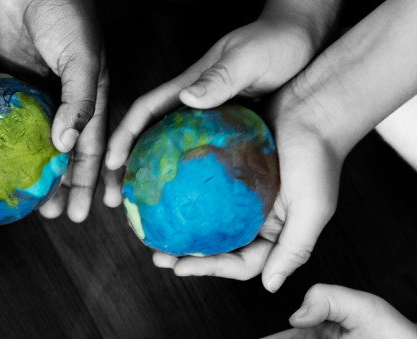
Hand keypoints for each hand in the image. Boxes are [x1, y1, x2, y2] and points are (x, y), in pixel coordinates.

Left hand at [0, 0, 107, 222]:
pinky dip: (2, 146)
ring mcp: (35, 95)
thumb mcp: (82, 59)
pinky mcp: (7, 85)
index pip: (91, 150)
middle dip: (59, 187)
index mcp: (88, 98)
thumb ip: (78, 102)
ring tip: (22, 201)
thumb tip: (66, 146)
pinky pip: (5, 123)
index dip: (89, 183)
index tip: (82, 214)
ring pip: (33, 145)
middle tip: (51, 217)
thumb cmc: (67, 14)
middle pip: (62, 155)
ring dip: (30, 173)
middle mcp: (63, 102)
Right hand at [104, 8, 325, 202]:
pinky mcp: (232, 136)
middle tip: (114, 202)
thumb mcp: (249, 57)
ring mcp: (211, 124)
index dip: (123, 136)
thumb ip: (221, 77)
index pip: (145, 112)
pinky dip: (195, 187)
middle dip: (126, 170)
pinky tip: (198, 212)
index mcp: (189, 88)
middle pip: (149, 141)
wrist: (306, 41)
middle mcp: (194, 108)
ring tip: (149, 219)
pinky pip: (207, 163)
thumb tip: (187, 98)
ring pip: (174, 157)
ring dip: (157, 186)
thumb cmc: (277, 42)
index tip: (111, 163)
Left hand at [156, 104, 341, 291]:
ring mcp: (243, 196)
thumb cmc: (320, 156)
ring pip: (208, 221)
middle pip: (219, 247)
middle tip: (159, 256)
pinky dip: (185, 194)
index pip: (242, 264)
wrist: (316, 103)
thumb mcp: (312, 208)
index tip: (180, 268)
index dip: (211, 270)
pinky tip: (164, 194)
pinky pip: (204, 187)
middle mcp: (258, 219)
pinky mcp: (231, 169)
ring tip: (154, 230)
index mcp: (276, 234)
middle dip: (189, 257)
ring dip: (181, 229)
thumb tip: (270, 286)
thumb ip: (294, 248)